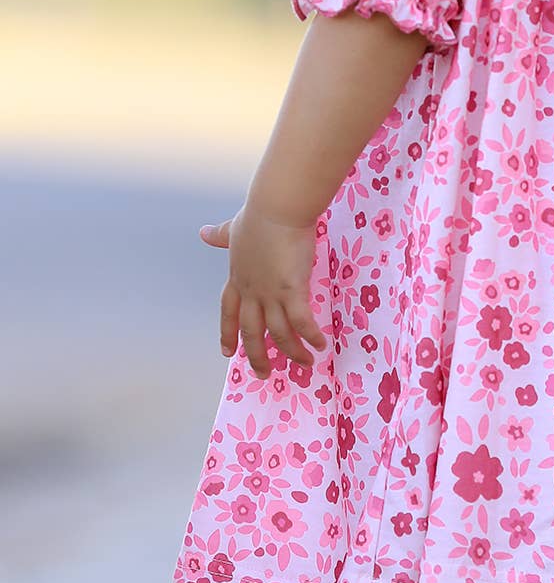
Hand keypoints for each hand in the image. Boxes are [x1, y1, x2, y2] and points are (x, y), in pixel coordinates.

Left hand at [198, 203, 327, 379]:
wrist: (275, 209)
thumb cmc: (259, 215)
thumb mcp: (236, 229)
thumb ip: (221, 235)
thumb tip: (203, 232)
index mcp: (238, 278)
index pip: (228, 312)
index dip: (228, 333)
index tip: (226, 352)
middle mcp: (252, 291)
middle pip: (251, 331)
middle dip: (257, 356)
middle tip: (263, 374)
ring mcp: (271, 293)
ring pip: (278, 333)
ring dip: (291, 352)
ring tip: (305, 364)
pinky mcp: (292, 290)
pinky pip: (302, 322)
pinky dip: (310, 336)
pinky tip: (321, 345)